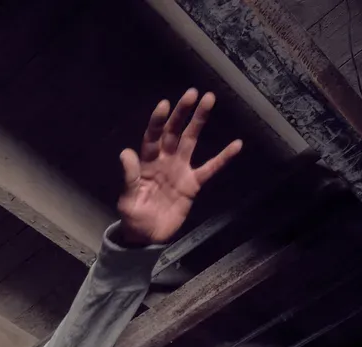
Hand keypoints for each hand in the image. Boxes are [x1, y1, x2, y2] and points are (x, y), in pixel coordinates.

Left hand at [116, 90, 241, 245]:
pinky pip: (210, 168)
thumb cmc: (134, 217)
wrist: (147, 237)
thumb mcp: (128, 200)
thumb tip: (125, 153)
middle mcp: (165, 159)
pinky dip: (223, 158)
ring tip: (209, 99)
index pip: (152, 137)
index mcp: (147, 162)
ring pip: (191, 140)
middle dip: (182, 112)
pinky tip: (236, 144)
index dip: (158, 121)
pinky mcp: (193, 184)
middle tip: (193, 93)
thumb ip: (129, 177)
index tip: (165, 104)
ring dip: (199, 121)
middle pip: (174, 131)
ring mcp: (180, 169)